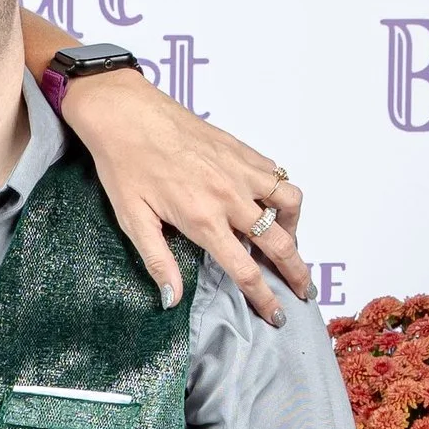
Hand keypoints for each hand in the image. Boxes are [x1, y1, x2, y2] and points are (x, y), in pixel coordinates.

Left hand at [52, 71, 308, 326]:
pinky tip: (269, 204)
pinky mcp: (241, 150)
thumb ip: (158, 262)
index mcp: (203, 220)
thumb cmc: (124, 165)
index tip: (277, 315)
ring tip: (287, 242)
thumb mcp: (133, 221)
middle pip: (279, 242)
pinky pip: (276, 175)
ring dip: (294, 227)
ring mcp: (240, 170)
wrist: (126, 113)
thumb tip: (171, 300)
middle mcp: (230, 196)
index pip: (246, 270)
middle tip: (304, 290)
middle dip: (297, 271)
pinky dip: (282, 193)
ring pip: (289, 203)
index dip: (265, 298)